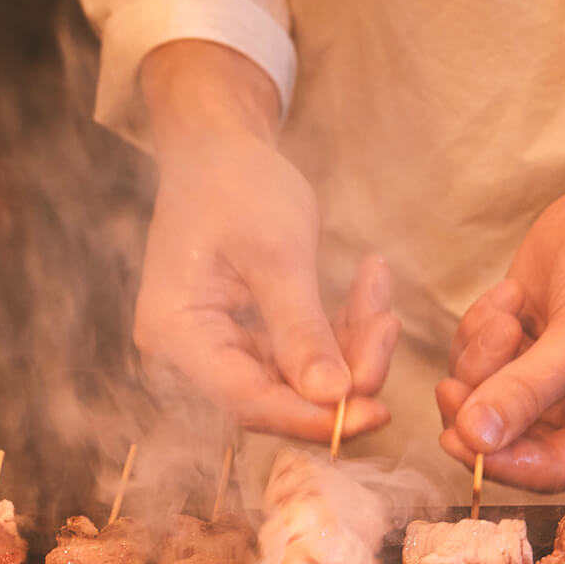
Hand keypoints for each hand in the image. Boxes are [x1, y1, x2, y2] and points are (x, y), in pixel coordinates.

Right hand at [134, 43, 397, 440]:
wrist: (219, 147)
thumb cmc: (235, 184)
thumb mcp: (275, 253)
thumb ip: (301, 328)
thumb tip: (333, 397)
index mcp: (176, 336)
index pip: (247, 401)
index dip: (312, 416)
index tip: (374, 412)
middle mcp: (191, 355)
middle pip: (277, 397)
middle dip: (343, 372)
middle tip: (388, 329)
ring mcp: (220, 348)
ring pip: (300, 378)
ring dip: (350, 343)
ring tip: (378, 287)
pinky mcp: (249, 339)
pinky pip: (304, 354)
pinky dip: (342, 327)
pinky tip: (368, 285)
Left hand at [437, 127, 564, 491]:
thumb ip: (530, 390)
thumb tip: (477, 439)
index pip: (548, 470)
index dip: (499, 462)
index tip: (458, 440)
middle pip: (501, 437)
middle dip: (479, 403)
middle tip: (455, 382)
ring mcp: (540, 376)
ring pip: (477, 395)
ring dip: (480, 357)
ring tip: (511, 315)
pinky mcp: (514, 343)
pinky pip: (470, 357)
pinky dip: (479, 329)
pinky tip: (512, 296)